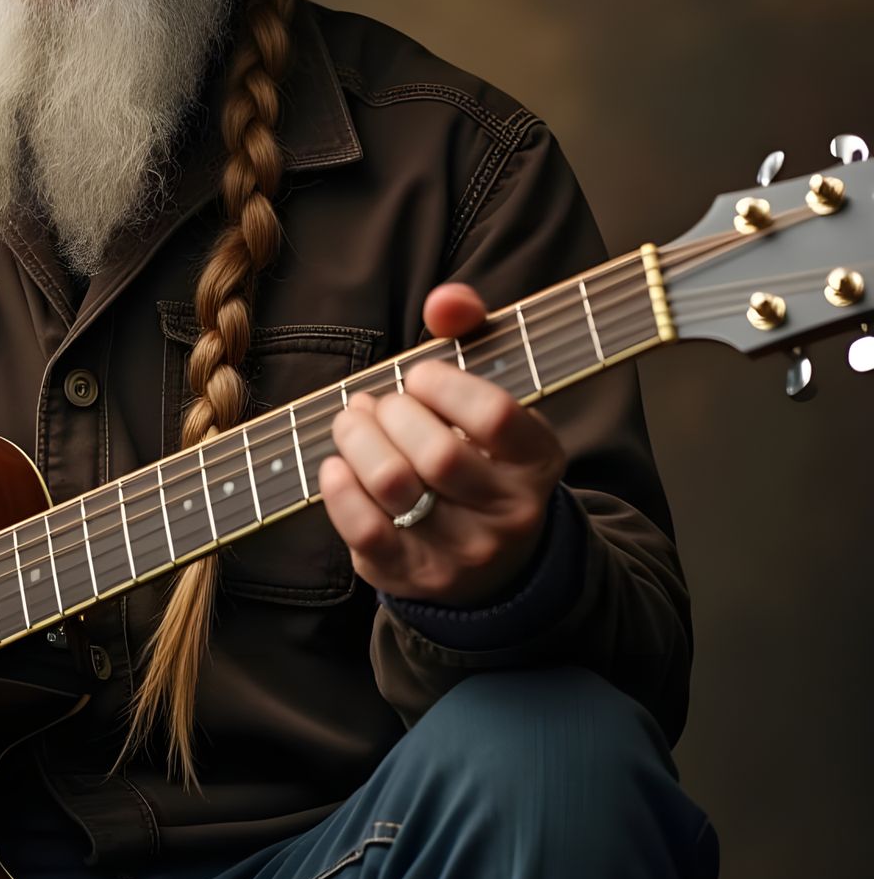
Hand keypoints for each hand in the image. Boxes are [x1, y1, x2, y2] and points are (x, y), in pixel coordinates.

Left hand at [319, 283, 565, 605]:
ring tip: (353, 424)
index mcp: (538, 463)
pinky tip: (339, 465)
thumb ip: (472, 333)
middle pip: (437, 455)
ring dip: (357, 440)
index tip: (419, 376)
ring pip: (396, 487)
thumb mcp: (490, 398)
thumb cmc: (479, 456)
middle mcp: (509, 516)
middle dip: (391, 413)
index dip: (443, 384)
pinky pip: (365, 529)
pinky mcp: (412, 577)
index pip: (495, 416)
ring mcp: (461, 554)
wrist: (491, 562)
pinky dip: (339, 487)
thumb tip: (445, 301)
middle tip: (377, 404)